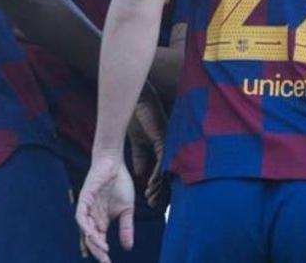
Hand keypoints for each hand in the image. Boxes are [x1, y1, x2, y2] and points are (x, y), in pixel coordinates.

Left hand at [76, 154, 135, 262]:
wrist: (115, 164)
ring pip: (85, 230)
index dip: (102, 253)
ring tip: (103, 250)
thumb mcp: (127, 210)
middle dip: (97, 252)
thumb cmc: (120, 184)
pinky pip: (81, 216)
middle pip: (90, 239)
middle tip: (105, 261)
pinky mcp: (84, 199)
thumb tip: (128, 248)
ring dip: (93, 241)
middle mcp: (91, 217)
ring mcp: (86, 209)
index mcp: (100, 221)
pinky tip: (94, 234)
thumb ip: (126, 228)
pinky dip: (86, 226)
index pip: (99, 241)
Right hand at [127, 86, 168, 209]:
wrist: (139, 102)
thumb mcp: (138, 142)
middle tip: (153, 204)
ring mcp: (168, 144)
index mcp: (162, 150)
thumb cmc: (139, 118)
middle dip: (161, 192)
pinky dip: (157, 173)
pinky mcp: (164, 140)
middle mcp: (168, 149)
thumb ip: (140, 157)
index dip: (157, 187)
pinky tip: (151, 184)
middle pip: (167, 175)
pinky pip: (162, 161)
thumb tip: (139, 175)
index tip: (150, 200)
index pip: (162, 173)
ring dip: (158, 186)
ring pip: (166, 171)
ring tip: (151, 198)